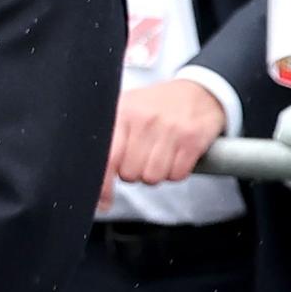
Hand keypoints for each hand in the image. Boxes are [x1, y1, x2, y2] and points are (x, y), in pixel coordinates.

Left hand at [104, 79, 227, 191]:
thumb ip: (109, 137)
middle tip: (144, 157)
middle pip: (130, 174)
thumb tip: (90, 175)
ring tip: (160, 155)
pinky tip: (177, 155)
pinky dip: (176, 172)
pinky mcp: (192, 139)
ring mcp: (170, 129)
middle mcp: (145, 120)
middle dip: (136, 172)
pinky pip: (176, 175)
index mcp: (124, 112)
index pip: (107, 158)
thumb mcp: (128, 109)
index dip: (102, 185)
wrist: (201, 91)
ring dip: (156, 173)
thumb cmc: (159, 106)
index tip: (104, 200)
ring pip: (153, 177)